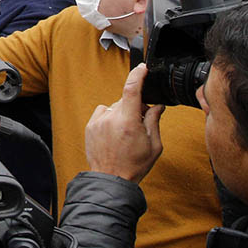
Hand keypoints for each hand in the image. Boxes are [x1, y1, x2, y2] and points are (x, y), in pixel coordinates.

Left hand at [85, 64, 164, 183]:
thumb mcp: (154, 145)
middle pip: (126, 100)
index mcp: (129, 122)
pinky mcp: (90, 125)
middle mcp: (111, 118)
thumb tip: (157, 105)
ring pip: (115, 107)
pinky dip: (110, 118)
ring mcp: (98, 121)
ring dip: (122, 113)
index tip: (142, 68)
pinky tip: (114, 133)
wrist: (110, 179)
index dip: (137, 75)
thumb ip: (154, 121)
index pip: (132, 89)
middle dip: (136, 107)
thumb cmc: (134, 165)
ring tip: (125, 134)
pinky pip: (103, 112)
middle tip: (140, 124)